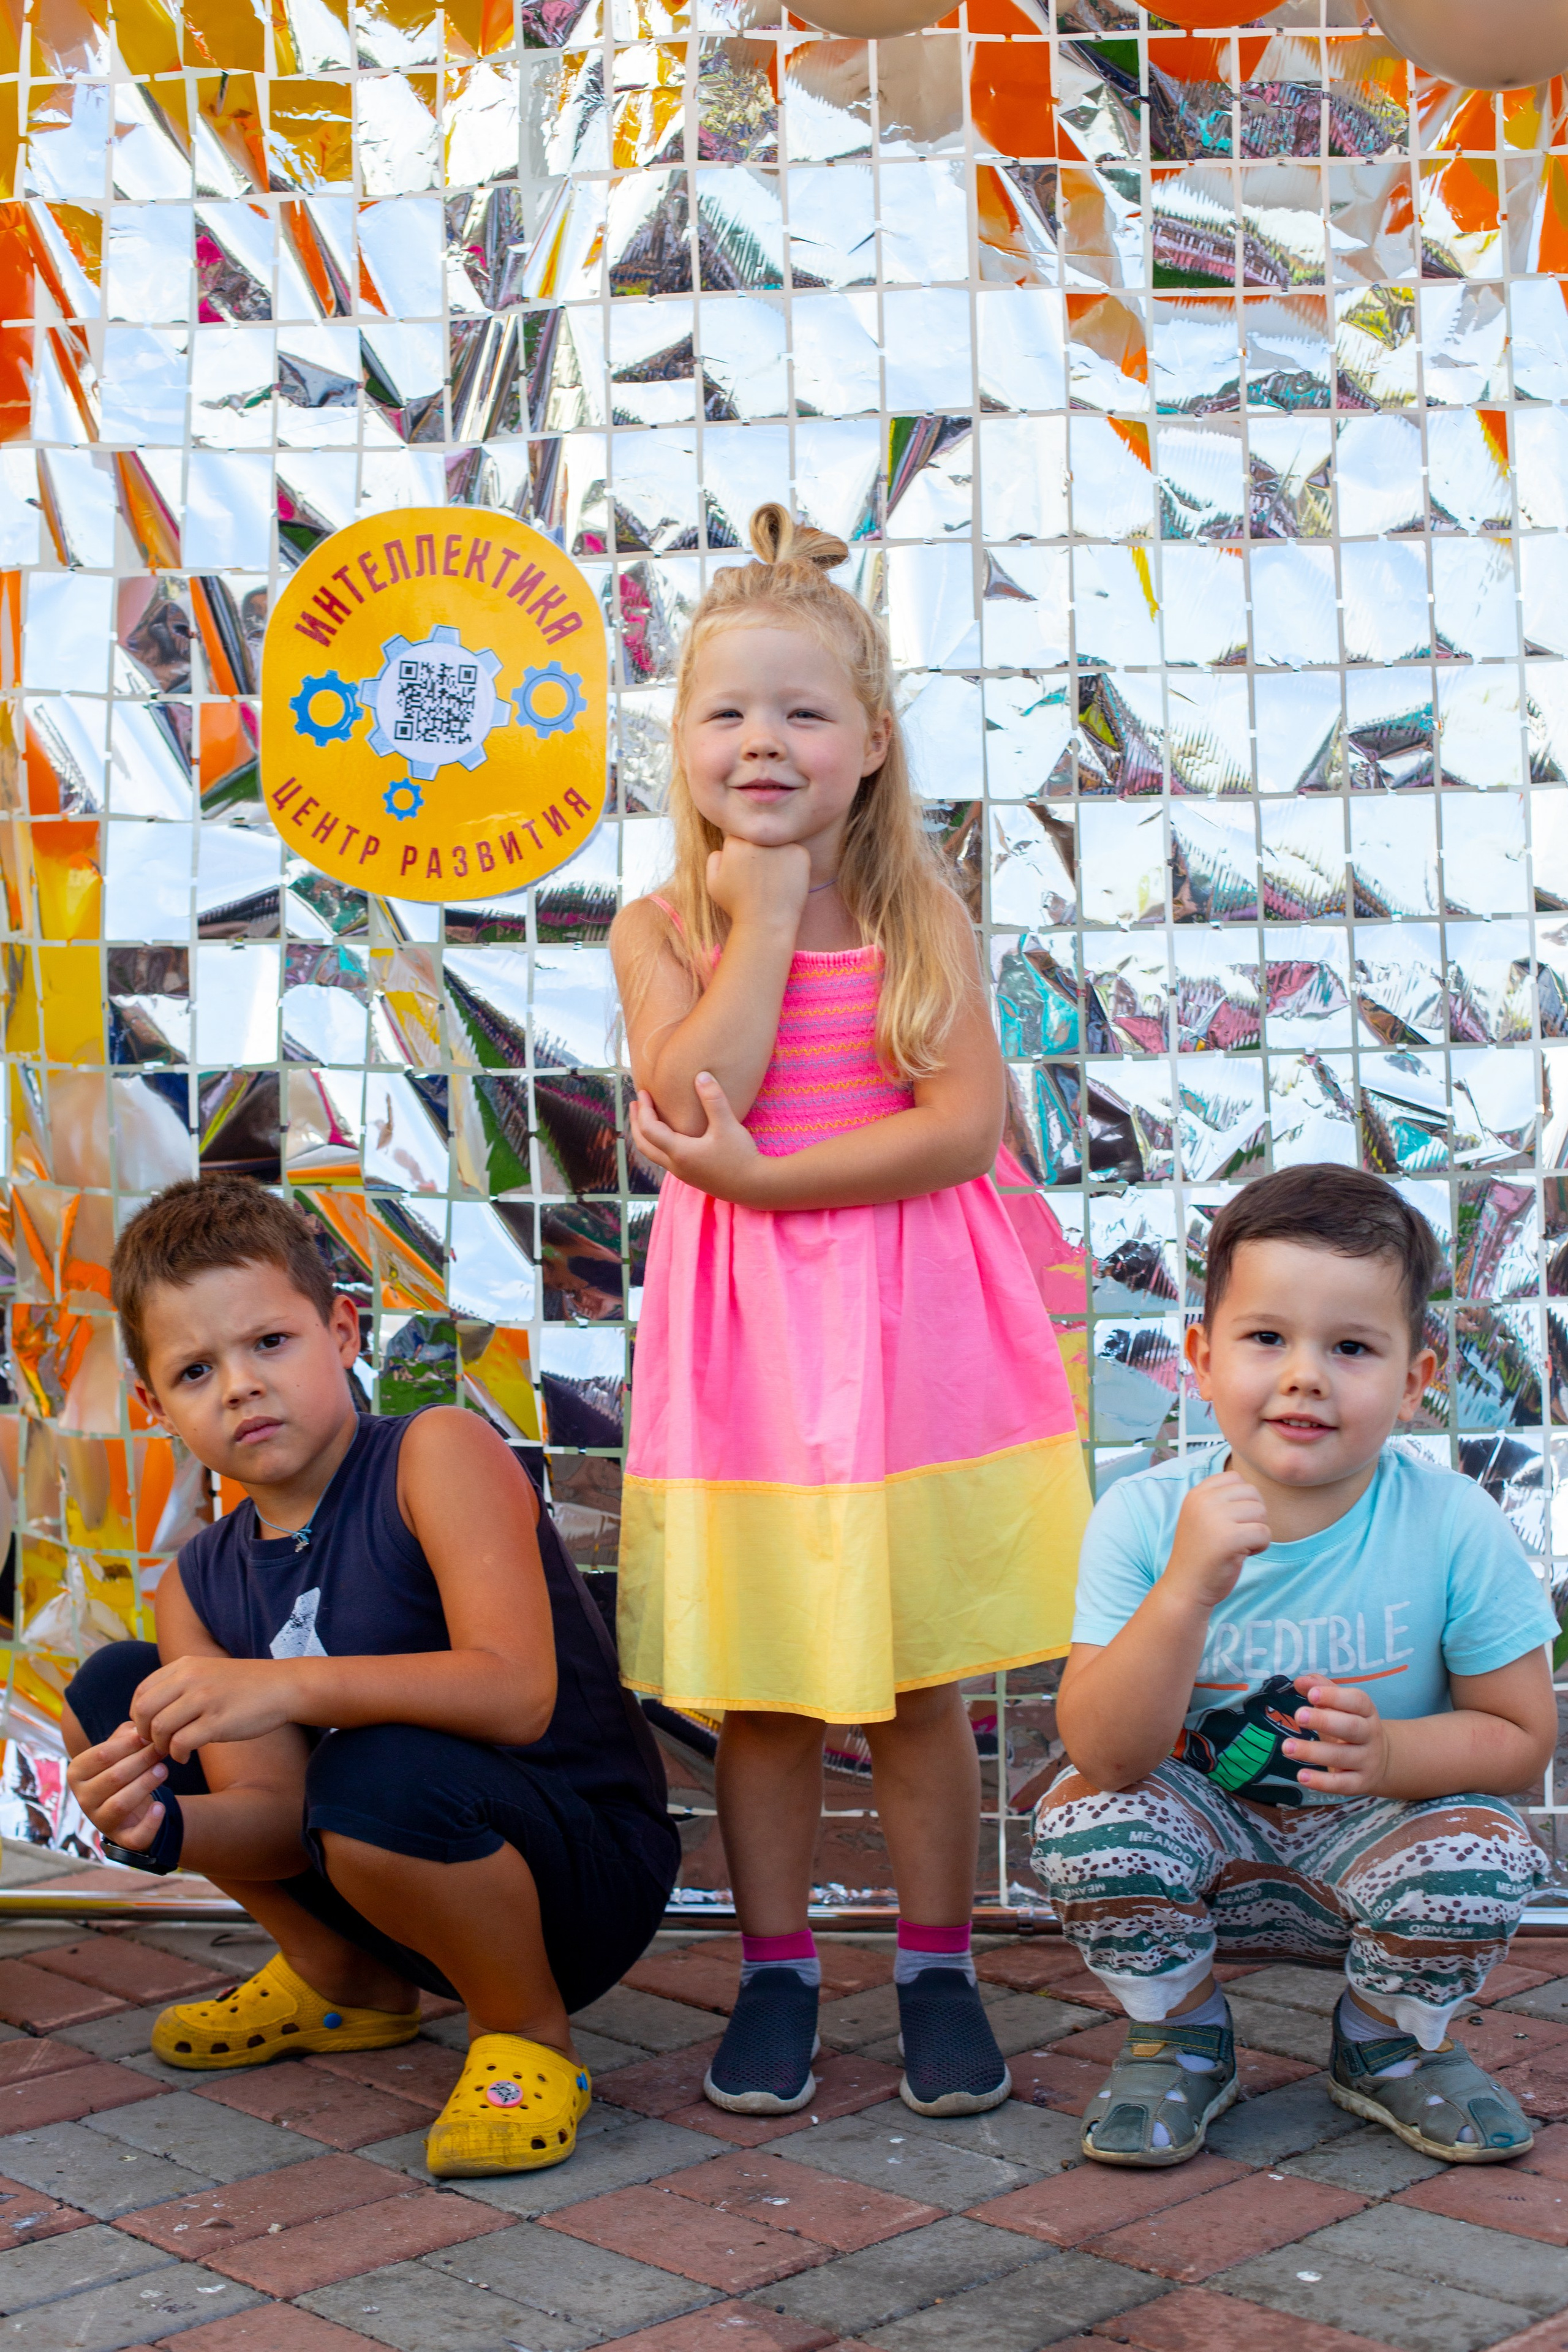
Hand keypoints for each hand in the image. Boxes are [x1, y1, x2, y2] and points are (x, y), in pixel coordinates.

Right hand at [66, 1721, 170, 1850]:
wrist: (131, 1805)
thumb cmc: (123, 1768)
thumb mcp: (120, 1748)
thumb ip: (126, 1735)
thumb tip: (139, 1729)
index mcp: (77, 1773)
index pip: (101, 1755)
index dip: (128, 1744)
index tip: (149, 1735)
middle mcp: (82, 1799)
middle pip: (113, 1777)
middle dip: (141, 1761)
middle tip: (162, 1750)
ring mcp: (99, 1821)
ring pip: (120, 1804)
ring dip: (145, 1784)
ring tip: (163, 1770)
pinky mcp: (121, 1839)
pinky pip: (134, 1836)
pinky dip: (149, 1823)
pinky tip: (160, 1808)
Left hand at [129, 1655, 299, 1761]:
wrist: (283, 1687)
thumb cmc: (244, 1685)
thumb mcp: (207, 1671)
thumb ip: (179, 1685)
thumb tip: (149, 1713)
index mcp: (185, 1666)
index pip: (142, 1692)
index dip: (138, 1716)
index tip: (150, 1729)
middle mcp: (190, 1679)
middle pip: (144, 1711)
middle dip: (144, 1733)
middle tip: (158, 1743)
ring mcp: (204, 1700)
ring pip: (159, 1728)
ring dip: (161, 1746)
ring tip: (173, 1750)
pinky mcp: (217, 1722)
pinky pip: (180, 1743)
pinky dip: (177, 1755)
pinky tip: (186, 1756)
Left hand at [631, 1074, 769, 1204]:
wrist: (755, 1186)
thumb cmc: (741, 1156)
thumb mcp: (727, 1125)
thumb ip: (713, 1099)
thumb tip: (701, 1075)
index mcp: (679, 1152)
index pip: (649, 1129)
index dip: (643, 1109)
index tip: (643, 1093)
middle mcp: (676, 1166)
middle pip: (643, 1145)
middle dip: (635, 1124)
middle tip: (634, 1105)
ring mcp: (683, 1174)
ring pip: (653, 1154)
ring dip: (646, 1135)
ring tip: (647, 1118)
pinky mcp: (692, 1177)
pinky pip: (666, 1159)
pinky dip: (659, 1144)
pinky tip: (670, 1135)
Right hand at [706, 838, 809, 931]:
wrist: (766, 923)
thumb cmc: (738, 906)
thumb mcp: (714, 884)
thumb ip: (714, 860)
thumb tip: (723, 848)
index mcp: (736, 843)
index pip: (741, 837)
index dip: (743, 854)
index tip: (747, 869)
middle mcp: (758, 839)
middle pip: (761, 837)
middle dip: (761, 851)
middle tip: (762, 875)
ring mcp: (781, 845)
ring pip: (779, 843)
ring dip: (778, 854)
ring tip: (774, 880)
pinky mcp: (799, 853)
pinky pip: (796, 853)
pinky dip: (794, 864)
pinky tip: (787, 881)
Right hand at [1166, 1471, 1270, 1609]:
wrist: (1185, 1588)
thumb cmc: (1201, 1554)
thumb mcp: (1202, 1517)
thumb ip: (1220, 1499)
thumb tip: (1254, 1490)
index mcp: (1197, 1494)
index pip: (1236, 1478)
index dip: (1242, 1500)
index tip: (1229, 1521)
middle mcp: (1203, 1501)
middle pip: (1253, 1493)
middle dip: (1253, 1515)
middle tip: (1237, 1535)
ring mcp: (1215, 1518)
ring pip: (1261, 1511)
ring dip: (1257, 1531)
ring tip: (1239, 1545)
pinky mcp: (1229, 1539)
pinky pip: (1264, 1533)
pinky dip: (1260, 1546)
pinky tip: (1243, 1555)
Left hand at [1285, 1678, 1390, 1795]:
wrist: (1380, 1761)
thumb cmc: (1349, 1725)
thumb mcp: (1340, 1706)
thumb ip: (1321, 1689)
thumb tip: (1300, 1681)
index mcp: (1366, 1712)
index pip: (1357, 1701)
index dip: (1334, 1697)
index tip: (1311, 1694)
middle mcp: (1370, 1735)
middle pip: (1351, 1727)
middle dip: (1324, 1721)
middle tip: (1298, 1716)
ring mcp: (1367, 1761)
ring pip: (1342, 1756)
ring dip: (1313, 1752)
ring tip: (1287, 1747)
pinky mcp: (1360, 1783)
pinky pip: (1342, 1784)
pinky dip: (1322, 1782)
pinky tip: (1301, 1776)